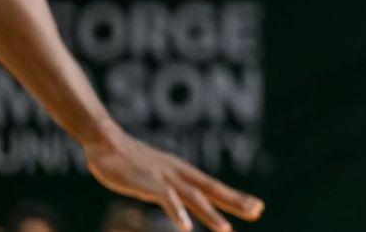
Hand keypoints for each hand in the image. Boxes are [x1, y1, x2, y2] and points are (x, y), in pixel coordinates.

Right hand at [82, 125, 263, 231]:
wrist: (107, 142)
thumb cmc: (131, 160)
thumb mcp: (158, 173)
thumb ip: (172, 186)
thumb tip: (183, 198)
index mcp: (185, 174)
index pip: (215, 188)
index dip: (236, 198)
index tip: (258, 207)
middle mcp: (181, 175)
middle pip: (213, 191)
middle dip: (236, 202)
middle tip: (258, 211)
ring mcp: (166, 179)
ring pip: (194, 199)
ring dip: (210, 215)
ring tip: (226, 230)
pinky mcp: (149, 183)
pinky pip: (166, 199)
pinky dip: (176, 212)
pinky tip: (185, 227)